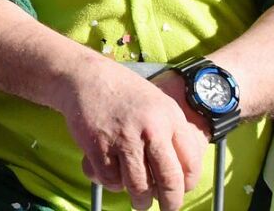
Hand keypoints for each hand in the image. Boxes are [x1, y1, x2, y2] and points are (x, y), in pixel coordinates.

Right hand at [58, 59, 206, 210]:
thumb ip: (173, 133)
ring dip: (139, 199)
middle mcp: (150, 129)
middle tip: (166, 208)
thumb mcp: (157, 103)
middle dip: (169, 203)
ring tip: (138, 199)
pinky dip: (111, 184)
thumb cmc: (123, 92)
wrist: (84, 76)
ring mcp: (122, 138)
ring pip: (138, 187)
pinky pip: (110, 180)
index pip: (190, 165)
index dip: (186, 185)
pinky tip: (112, 176)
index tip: (180, 191)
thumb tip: (185, 171)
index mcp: (169, 118)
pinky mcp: (97, 145)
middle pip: (169, 182)